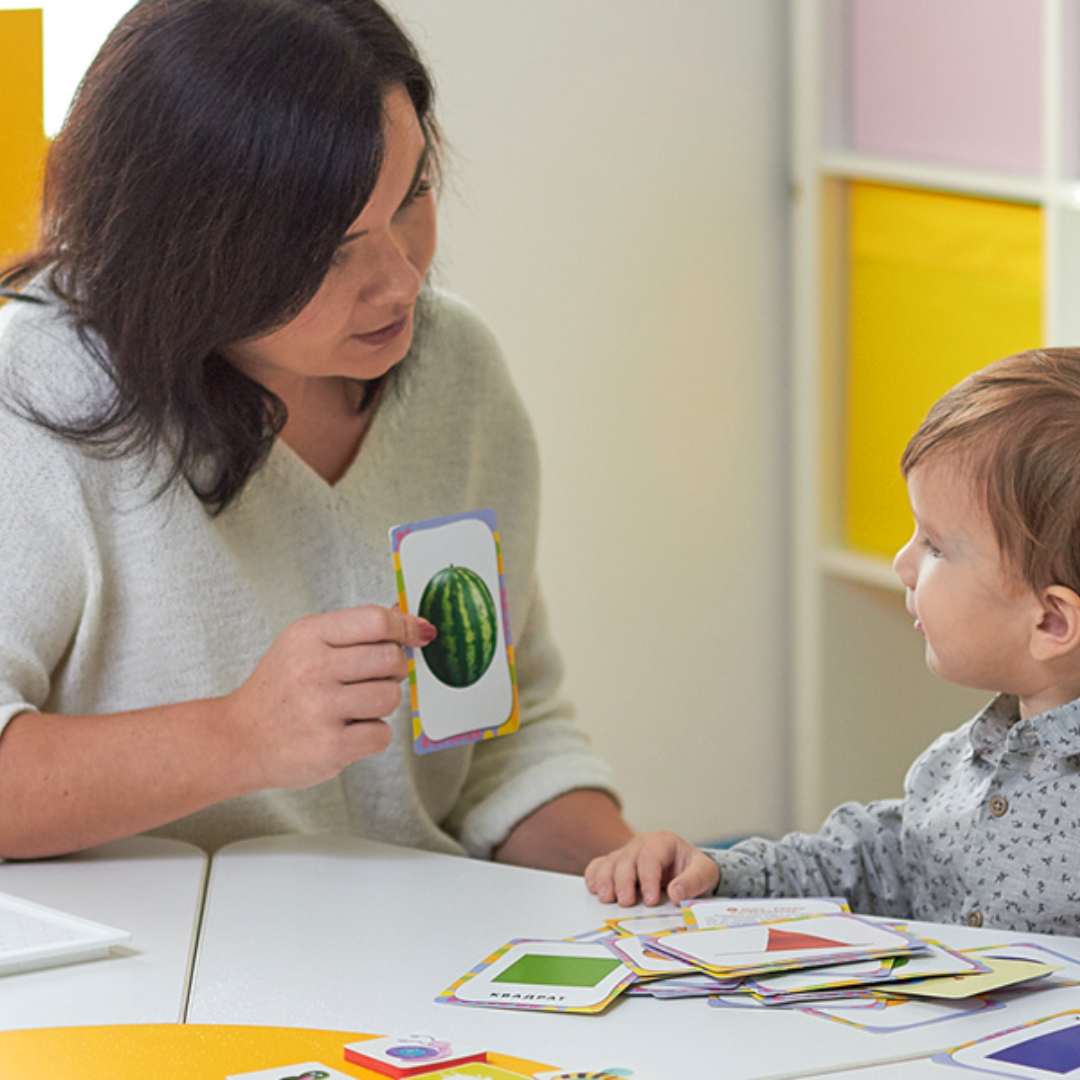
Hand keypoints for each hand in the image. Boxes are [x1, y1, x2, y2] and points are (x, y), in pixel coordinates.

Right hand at [223, 605, 434, 791]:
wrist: (238, 739)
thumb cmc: (280, 690)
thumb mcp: (304, 645)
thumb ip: (354, 632)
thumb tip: (410, 621)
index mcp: (308, 636)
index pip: (376, 620)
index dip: (405, 627)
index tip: (418, 634)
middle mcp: (313, 668)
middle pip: (391, 658)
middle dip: (392, 669)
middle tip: (370, 679)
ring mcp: (322, 708)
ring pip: (391, 696)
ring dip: (381, 704)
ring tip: (352, 708)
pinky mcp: (331, 746)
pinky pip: (382, 733)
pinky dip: (371, 735)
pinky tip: (345, 731)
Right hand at [584, 829, 719, 906]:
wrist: (686, 869)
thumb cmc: (694, 870)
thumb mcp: (704, 873)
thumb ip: (693, 882)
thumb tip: (675, 893)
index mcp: (663, 842)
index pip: (651, 857)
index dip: (649, 878)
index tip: (651, 900)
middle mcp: (641, 844)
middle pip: (627, 859)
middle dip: (624, 881)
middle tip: (625, 902)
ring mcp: (626, 853)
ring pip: (610, 862)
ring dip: (606, 880)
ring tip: (607, 898)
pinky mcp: (616, 864)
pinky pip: (599, 865)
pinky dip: (594, 875)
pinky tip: (594, 888)